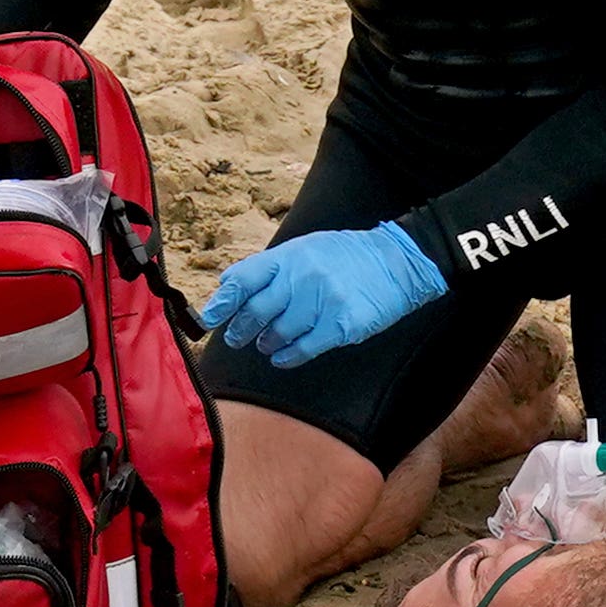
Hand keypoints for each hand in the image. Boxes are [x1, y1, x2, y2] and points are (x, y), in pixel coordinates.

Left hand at [199, 224, 445, 366]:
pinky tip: (282, 357)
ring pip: (278, 333)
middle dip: (241, 329)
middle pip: (256, 311)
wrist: (396, 263)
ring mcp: (323, 302)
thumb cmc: (345, 257)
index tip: (210, 319)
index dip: (222, 302)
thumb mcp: (305, 249)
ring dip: (267, 343)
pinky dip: (287, 356)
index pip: (244, 279)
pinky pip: (304, 348)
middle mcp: (303, 277)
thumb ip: (271, 268)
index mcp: (290, 256)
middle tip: (237, 338)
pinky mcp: (341, 325)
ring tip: (266, 344)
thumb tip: (231, 289)